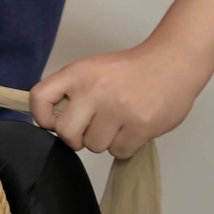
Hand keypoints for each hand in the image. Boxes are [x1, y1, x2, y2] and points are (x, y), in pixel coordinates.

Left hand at [30, 39, 213, 158]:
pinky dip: (125, 145)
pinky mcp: (140, 125)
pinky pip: (119, 151)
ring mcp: (118, 108)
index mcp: (78, 73)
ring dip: (105, 140)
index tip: (53, 122)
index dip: (42, 117)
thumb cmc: (130, 70)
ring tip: (119, 122)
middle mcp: (94, 90)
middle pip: (66, 133)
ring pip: (95, 146)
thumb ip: (71, 92)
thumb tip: (53, 122)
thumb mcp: (92, 70)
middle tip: (89, 130)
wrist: (172, 62)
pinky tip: (133, 127)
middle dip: (75, 138)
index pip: (40, 98)